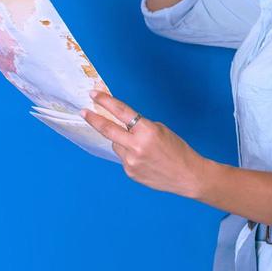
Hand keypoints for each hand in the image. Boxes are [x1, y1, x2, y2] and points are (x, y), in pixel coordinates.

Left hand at [82, 90, 213, 197]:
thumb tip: (121, 125)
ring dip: (122, 141)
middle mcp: (136, 146)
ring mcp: (131, 161)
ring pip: (116, 145)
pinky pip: (123, 158)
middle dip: (93, 119)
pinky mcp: (130, 172)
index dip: (106, 101)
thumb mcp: (161, 130)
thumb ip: (140, 127)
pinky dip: (129, 155)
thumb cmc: (178, 150)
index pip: (121, 112)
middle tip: (84, 112)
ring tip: (142, 148)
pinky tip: (144, 159)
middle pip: (108, 129)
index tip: (94, 95)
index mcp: (147, 131)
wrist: (187, 176)